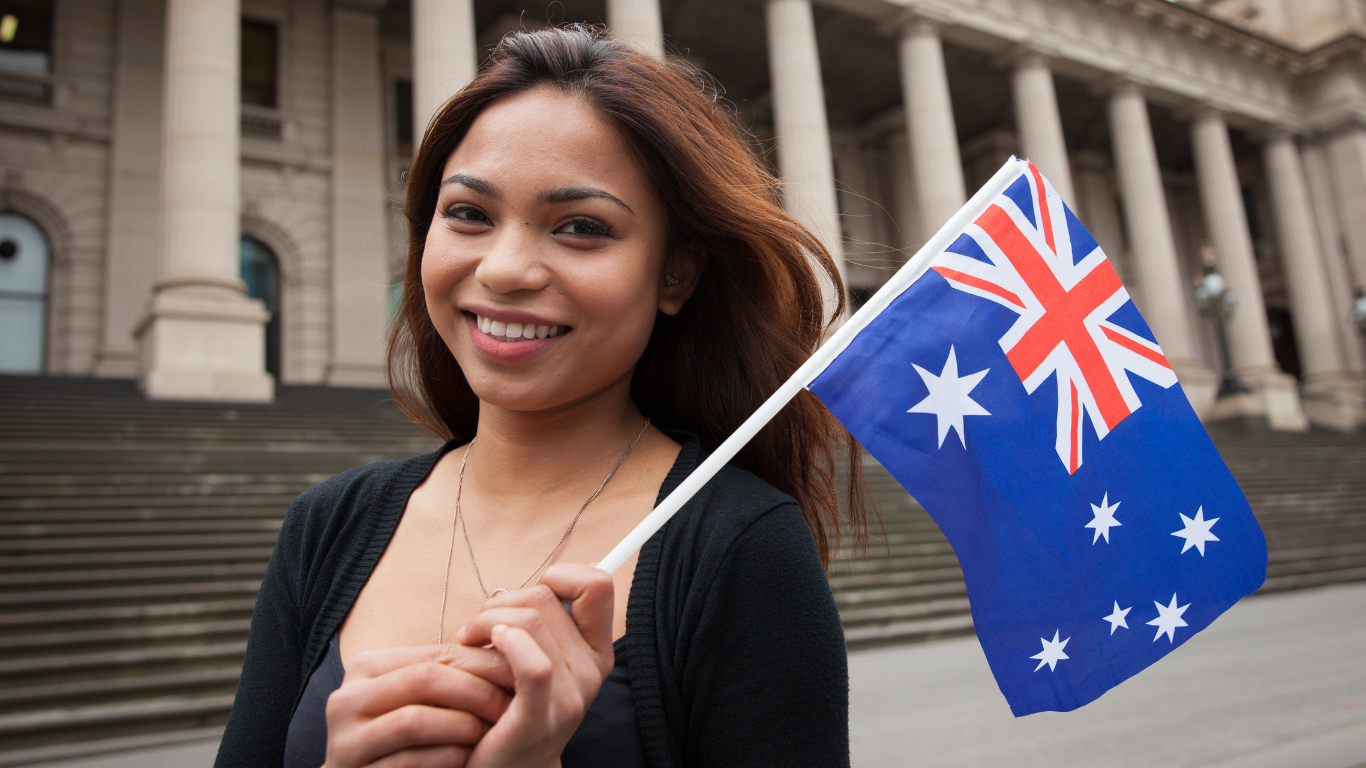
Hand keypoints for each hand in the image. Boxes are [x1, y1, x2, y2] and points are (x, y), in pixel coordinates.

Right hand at [323, 642, 512, 767]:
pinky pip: (406, 760)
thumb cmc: (408, 738)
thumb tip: (513, 643)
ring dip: (461, 726)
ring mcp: (345, 739)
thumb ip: (451, 671)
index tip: (518, 675)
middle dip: (475, 692)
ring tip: (488, 734)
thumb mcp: (423, 698)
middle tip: (510, 706)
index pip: (435, 655)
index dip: (483, 664)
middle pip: (424, 679)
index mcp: (367, 667)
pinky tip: (466, 759)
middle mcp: (346, 698)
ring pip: (413, 720)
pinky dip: (444, 758)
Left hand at [454, 563, 615, 767]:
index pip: (597, 585)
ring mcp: (569, 698)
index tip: (531, 598)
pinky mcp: (538, 718)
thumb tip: (568, 573)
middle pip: (546, 598)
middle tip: (481, 627)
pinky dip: (503, 641)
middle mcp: (590, 672)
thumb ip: (553, 622)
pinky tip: (480, 646)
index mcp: (596, 652)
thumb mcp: (544, 661)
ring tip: (471, 640)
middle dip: (503, 602)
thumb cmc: (511, 708)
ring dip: (486, 620)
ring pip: (529, 622)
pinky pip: (531, 662)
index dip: (562, 575)